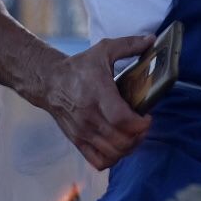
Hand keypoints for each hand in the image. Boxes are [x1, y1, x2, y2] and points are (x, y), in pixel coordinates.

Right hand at [23, 35, 155, 169]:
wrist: (49, 81)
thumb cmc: (79, 66)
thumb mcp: (103, 49)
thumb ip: (128, 44)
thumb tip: (151, 39)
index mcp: (97, 93)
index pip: (122, 119)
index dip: (140, 123)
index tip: (147, 116)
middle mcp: (89, 116)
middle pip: (121, 140)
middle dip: (139, 136)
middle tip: (143, 125)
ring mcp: (82, 131)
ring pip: (112, 153)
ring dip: (129, 148)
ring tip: (134, 135)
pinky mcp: (77, 141)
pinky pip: (98, 161)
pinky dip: (113, 159)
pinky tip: (119, 146)